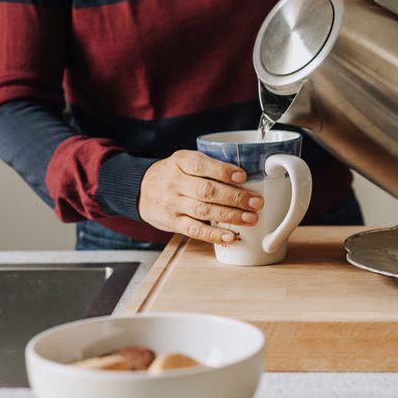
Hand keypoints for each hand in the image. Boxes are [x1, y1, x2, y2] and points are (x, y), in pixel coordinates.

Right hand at [138, 150, 263, 244]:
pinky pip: (194, 230)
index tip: (243, 175)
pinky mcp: (172, 223)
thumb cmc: (172, 174)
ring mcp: (173, 204)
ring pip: (203, 211)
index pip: (201, 164)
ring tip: (251, 219)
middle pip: (207, 190)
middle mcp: (175, 182)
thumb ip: (209, 165)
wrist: (140, 190)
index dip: (222, 171)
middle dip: (235, 197)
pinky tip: (230, 236)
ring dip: (230, 216)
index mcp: (180, 161)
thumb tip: (247, 177)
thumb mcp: (185, 161)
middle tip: (256, 202)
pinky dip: (214, 235)